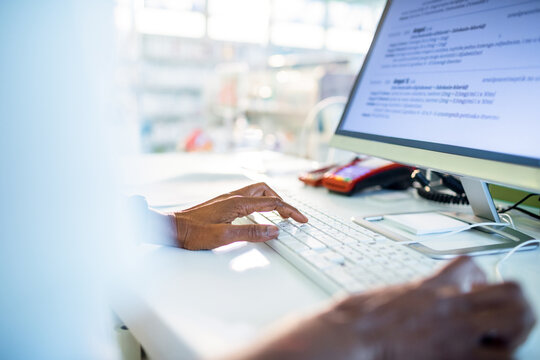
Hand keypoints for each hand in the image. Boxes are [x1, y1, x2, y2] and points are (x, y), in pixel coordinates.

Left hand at [171, 182, 307, 249]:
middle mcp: (234, 196)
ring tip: (280, 214)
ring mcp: (228, 198)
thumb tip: (273, 231)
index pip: (272, 203)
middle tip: (291, 217)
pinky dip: (260, 203)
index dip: (290, 211)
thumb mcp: (224, 237)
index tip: (301, 220)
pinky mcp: (223, 203)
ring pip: (257, 192)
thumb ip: (250, 233)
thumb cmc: (194, 233)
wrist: (172, 228)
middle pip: (266, 191)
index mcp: (237, 203)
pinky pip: (248, 197)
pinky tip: (259, 214)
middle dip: (282, 202)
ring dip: (271, 200)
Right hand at [229, 257, 535, 359]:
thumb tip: (419, 296)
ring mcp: (458, 334)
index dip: (478, 278)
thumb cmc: (358, 318)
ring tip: (494, 336)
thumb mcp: (387, 293)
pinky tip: (476, 356)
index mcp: (432, 285)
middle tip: (495, 313)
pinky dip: (495, 357)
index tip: (471, 289)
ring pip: (517, 324)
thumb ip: (413, 292)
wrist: (348, 338)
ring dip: (510, 330)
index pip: (472, 266)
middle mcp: (452, 306)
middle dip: (512, 302)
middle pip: (512, 293)